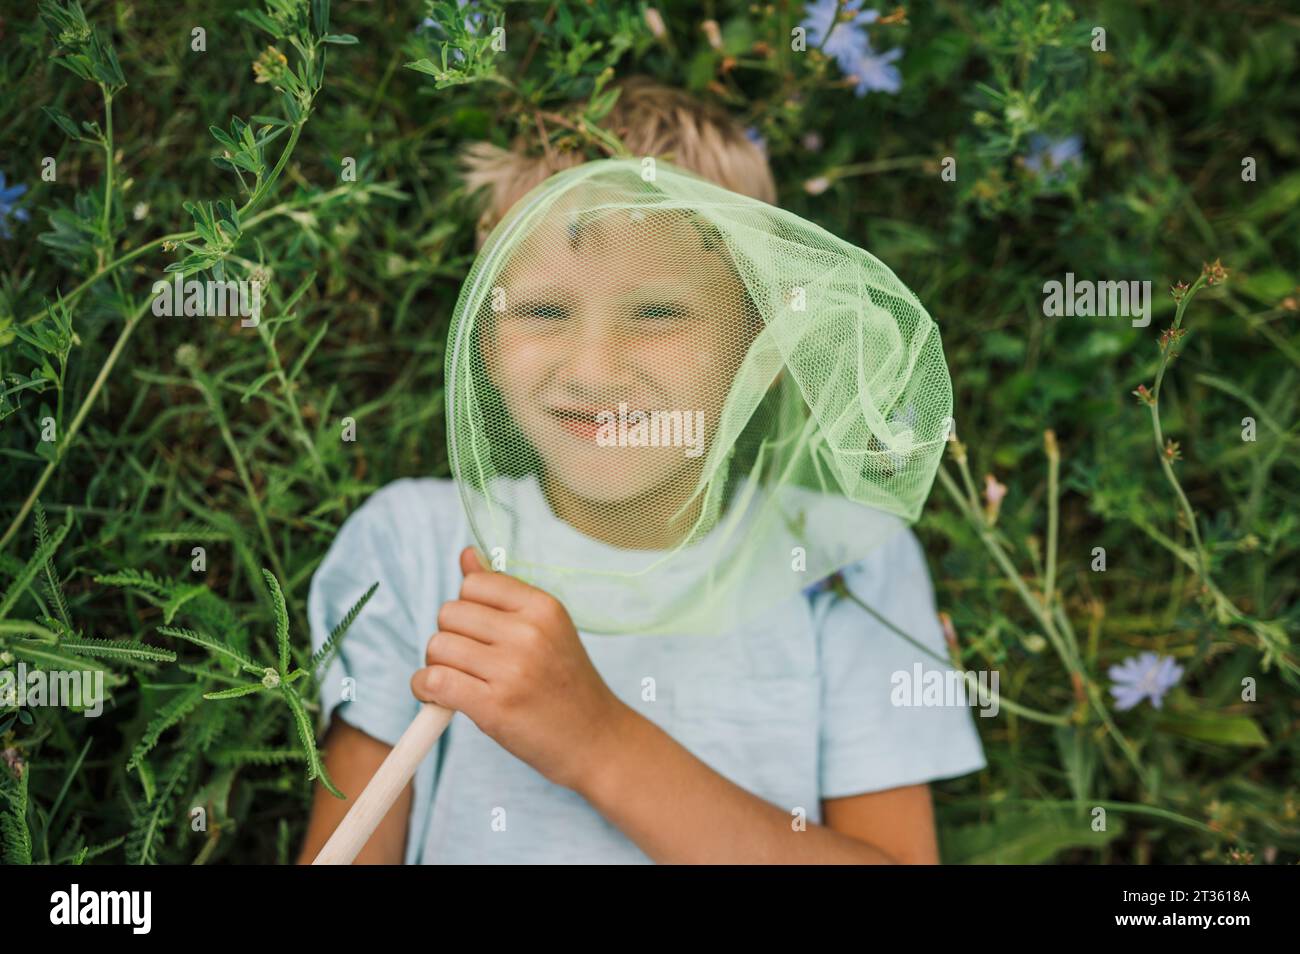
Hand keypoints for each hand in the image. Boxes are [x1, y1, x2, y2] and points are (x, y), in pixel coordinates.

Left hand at [411, 547, 632, 791]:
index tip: (479, 634)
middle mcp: (529, 632)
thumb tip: (465, 554)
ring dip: (437, 665)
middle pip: (449, 613)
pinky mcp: (495, 706)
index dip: (467, 608)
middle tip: (469, 663)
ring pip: (437, 646)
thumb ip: (503, 592)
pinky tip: (440, 698)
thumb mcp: (546, 629)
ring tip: (460, 682)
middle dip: (450, 637)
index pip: (473, 584)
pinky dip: (425, 688)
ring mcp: (512, 670)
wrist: (596, 739)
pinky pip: (434, 680)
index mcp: (543, 607)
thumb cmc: (566, 683)